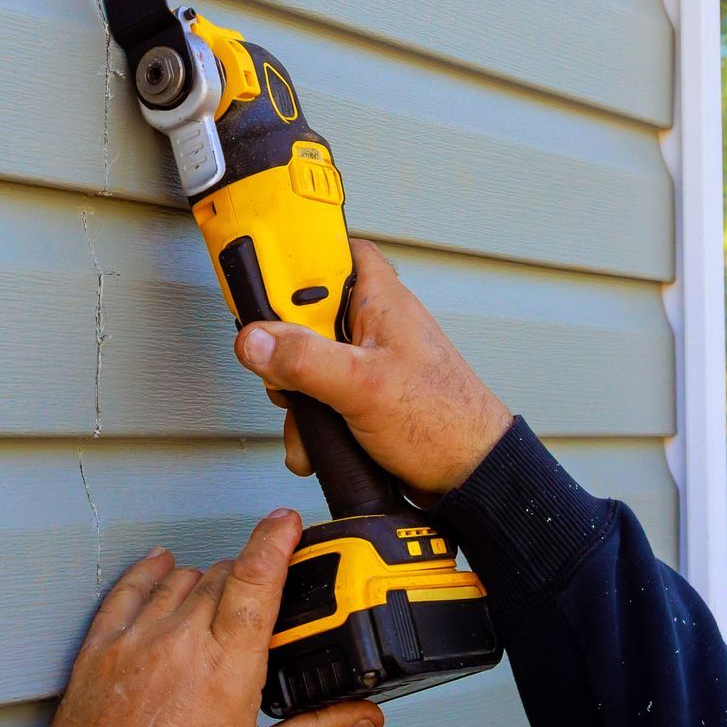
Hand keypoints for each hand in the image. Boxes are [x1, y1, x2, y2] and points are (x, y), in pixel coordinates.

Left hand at [47, 509, 383, 726]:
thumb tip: (358, 716)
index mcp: (224, 669)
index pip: (256, 580)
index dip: (275, 541)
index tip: (288, 523)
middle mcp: (178, 644)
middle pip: (222, 576)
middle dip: (247, 578)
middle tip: (264, 597)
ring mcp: (135, 642)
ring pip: (179, 579)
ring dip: (205, 580)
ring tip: (220, 597)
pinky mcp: (99, 650)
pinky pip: (126, 589)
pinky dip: (148, 572)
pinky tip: (160, 565)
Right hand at [235, 239, 511, 496]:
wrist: (470, 476)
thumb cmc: (444, 421)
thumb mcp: (362, 385)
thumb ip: (304, 359)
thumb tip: (256, 341)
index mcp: (379, 299)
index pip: (331, 250)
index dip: (296, 260)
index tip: (262, 283)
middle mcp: (371, 323)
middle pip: (306, 311)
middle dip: (285, 346)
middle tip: (285, 368)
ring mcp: (366, 360)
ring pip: (307, 358)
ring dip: (296, 392)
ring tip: (307, 415)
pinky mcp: (362, 393)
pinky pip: (319, 394)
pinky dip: (312, 419)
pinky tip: (316, 441)